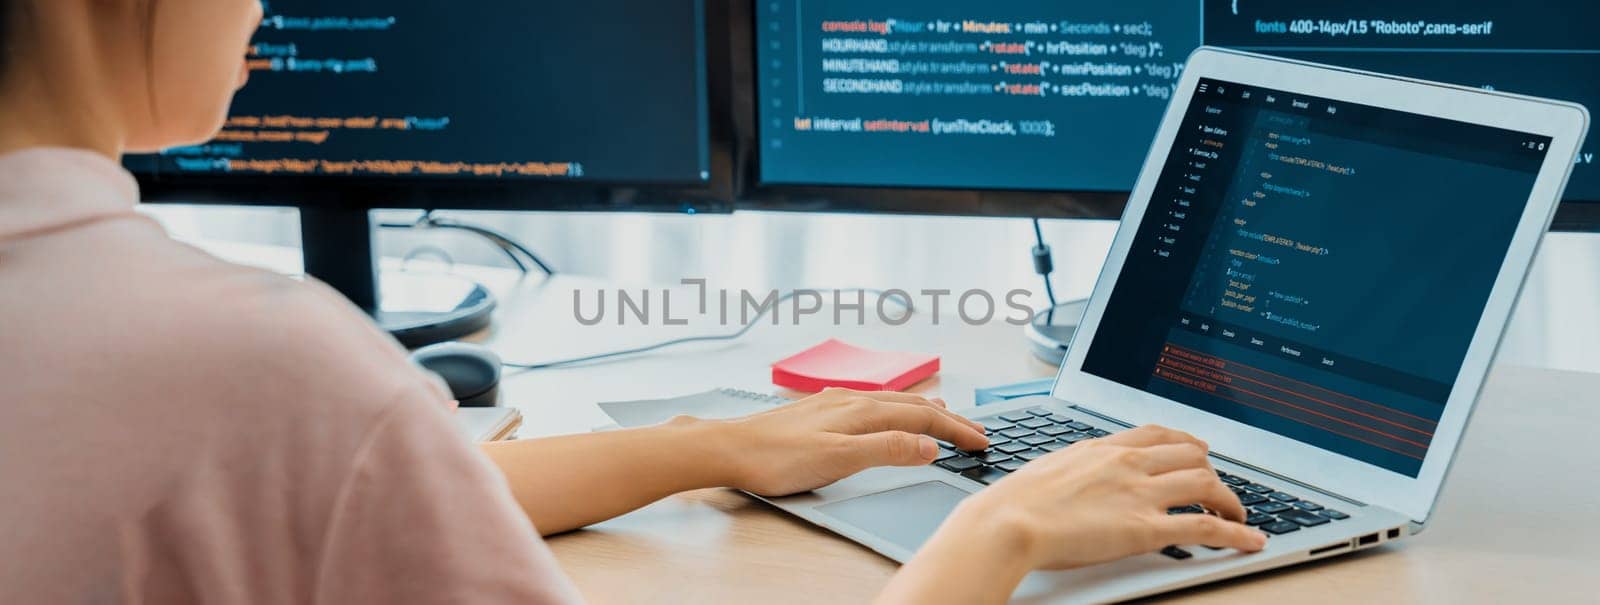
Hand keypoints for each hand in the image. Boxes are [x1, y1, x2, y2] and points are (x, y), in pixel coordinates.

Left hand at [712, 388, 989, 496]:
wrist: (729, 448)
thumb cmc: (778, 458)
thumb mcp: (839, 460)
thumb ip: (886, 449)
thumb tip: (930, 444)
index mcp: (864, 412)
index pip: (924, 418)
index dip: (956, 430)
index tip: (983, 442)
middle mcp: (854, 400)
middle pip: (913, 406)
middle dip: (948, 417)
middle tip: (977, 430)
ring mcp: (836, 403)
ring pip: (892, 402)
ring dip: (923, 409)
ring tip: (944, 411)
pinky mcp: (820, 411)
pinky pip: (872, 403)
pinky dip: (895, 408)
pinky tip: (885, 409)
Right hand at [954, 425, 1264, 569]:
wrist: (1006, 521)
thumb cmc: (1015, 501)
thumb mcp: (1050, 467)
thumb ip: (1077, 467)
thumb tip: (1081, 473)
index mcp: (1104, 448)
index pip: (1159, 433)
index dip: (1186, 443)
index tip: (1197, 452)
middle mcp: (1128, 463)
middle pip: (1191, 454)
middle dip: (1212, 471)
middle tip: (1217, 489)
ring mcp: (1140, 494)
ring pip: (1206, 483)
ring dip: (1230, 501)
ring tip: (1237, 516)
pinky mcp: (1146, 529)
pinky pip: (1205, 527)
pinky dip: (1236, 534)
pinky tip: (1251, 541)